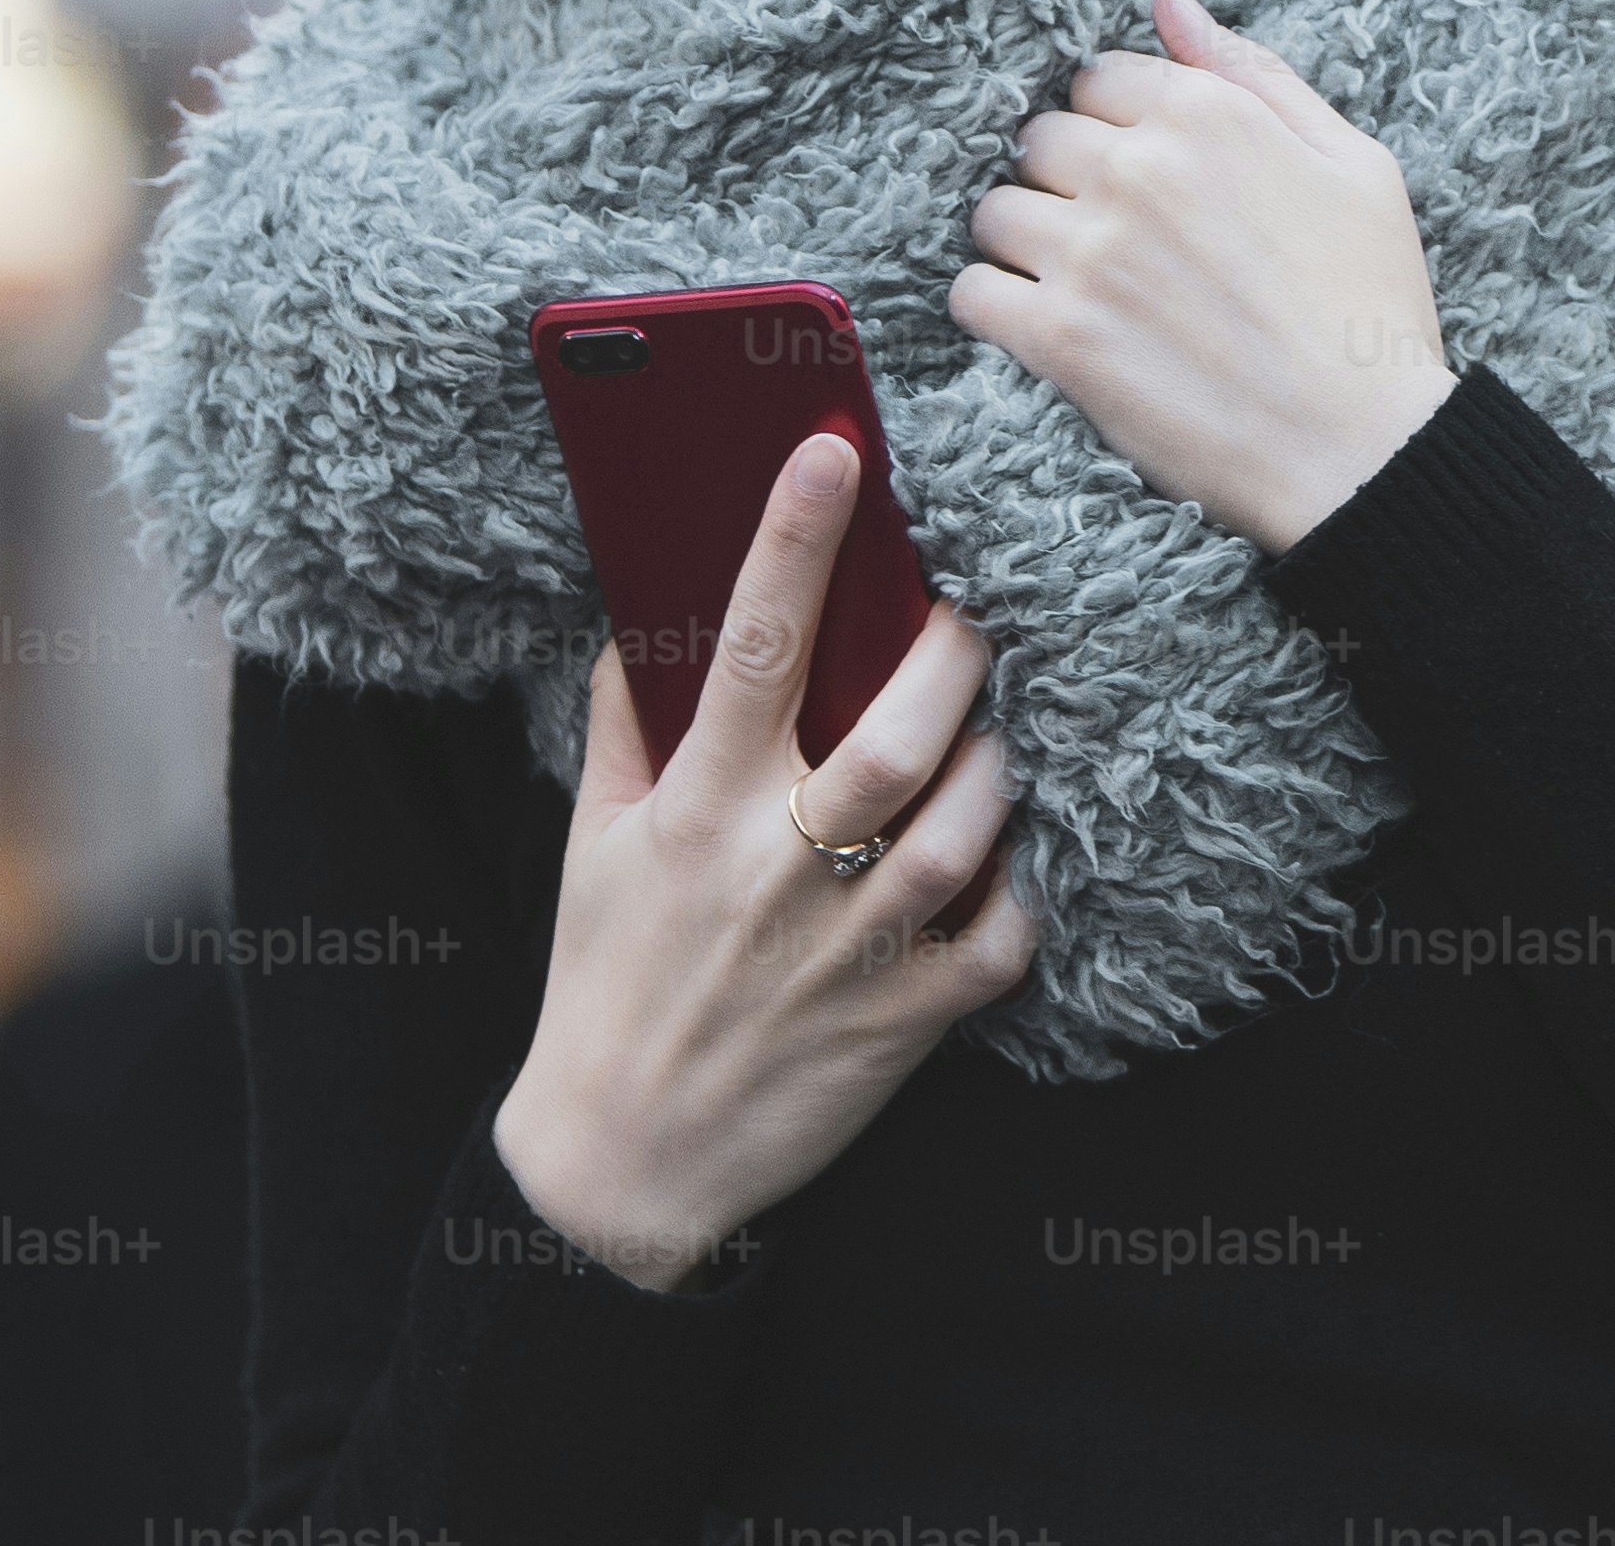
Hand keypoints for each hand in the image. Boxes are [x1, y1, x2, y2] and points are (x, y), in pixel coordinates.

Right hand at [488, 433, 1030, 1286]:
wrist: (621, 1162)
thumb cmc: (607, 983)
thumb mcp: (592, 845)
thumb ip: (625, 726)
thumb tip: (644, 615)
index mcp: (694, 813)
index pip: (749, 648)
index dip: (793, 542)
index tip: (833, 451)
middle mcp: (772, 872)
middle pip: (895, 735)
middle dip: (950, 654)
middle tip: (974, 614)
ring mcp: (844, 951)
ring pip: (962, 826)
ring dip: (998, 764)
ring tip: (999, 730)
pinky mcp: (900, 1022)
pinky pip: (997, 938)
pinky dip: (1021, 892)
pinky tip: (1013, 863)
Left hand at [951, 0, 1458, 554]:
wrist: (1361, 448)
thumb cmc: (1370, 307)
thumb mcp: (1354, 163)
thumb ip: (1255, 72)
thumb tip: (1167, 0)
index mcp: (1208, 113)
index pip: (1098, 77)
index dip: (1117, 126)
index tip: (1145, 177)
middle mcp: (1136, 168)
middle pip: (1040, 138)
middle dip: (1068, 178)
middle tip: (1118, 238)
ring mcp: (1090, 252)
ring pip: (995, 211)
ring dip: (1026, 241)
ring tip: (1082, 286)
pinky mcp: (1058, 336)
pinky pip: (971, 292)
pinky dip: (995, 306)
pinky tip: (1044, 327)